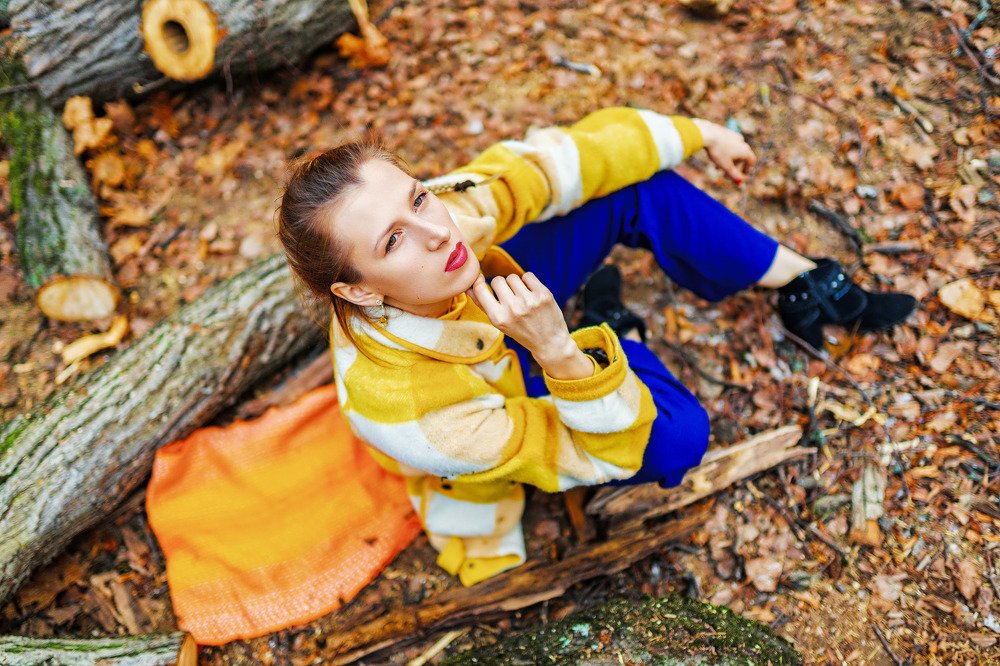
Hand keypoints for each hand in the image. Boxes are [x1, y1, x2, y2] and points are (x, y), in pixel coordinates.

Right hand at [466, 272, 593, 379]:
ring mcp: (529, 301)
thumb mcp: (499, 323)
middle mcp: (513, 309)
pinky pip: (528, 275)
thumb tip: (468, 286)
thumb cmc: (520, 331)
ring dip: (516, 284)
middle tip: (510, 298)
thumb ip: (482, 304)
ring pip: (513, 277)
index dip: (480, 282)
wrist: (549, 342)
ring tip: (522, 298)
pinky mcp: (543, 294)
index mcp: (498, 318)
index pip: (480, 288)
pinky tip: (532, 295)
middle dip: (502, 286)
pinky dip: (528, 282)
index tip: (483, 282)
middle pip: (497, 280)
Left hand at [693, 118, 756, 184]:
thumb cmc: (718, 151)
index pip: (751, 161)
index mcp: (745, 150)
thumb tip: (740, 183)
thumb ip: (734, 175)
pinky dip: (723, 153)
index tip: (741, 176)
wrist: (707, 134)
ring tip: (717, 167)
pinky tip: (714, 157)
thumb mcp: (726, 166)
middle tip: (725, 175)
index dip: (747, 169)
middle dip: (734, 167)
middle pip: (741, 157)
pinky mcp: (725, 132)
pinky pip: (727, 145)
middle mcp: (742, 142)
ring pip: (733, 151)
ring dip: (727, 161)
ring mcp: (734, 135)